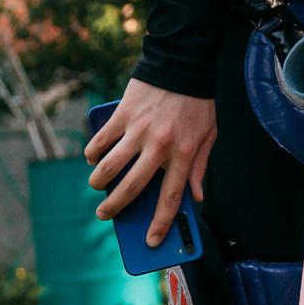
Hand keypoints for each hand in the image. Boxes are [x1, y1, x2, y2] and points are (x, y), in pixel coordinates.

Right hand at [87, 79, 215, 245]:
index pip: (171, 197)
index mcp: (185, 153)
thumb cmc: (197, 102)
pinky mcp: (122, 115)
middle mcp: (160, 145)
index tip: (152, 241)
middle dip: (115, 207)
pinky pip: (101, 140)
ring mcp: (138, 130)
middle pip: (133, 187)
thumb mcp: (210, 135)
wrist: (181, 63)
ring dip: (99, 182)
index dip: (161, 223)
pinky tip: (93, 158)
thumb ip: (201, 167)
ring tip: (96, 187)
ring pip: (110, 166)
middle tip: (105, 215)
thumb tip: (195, 197)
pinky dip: (93, 152)